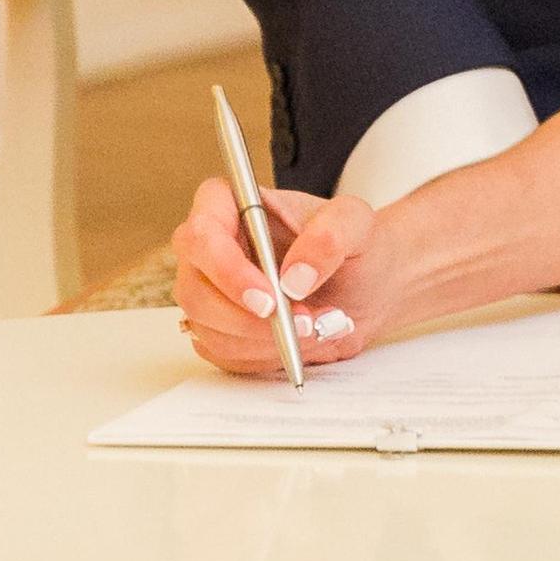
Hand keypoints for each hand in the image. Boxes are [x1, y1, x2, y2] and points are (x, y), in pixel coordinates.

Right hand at [171, 177, 391, 375]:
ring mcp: (210, 290)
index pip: (201, 232)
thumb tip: (293, 277)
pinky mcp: (218, 328)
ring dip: (262, 339)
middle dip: (247, 317)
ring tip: (315, 327)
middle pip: (194, 288)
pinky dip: (263, 354)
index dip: (225, 268)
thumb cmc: (354, 243)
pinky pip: (221, 352)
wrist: (365, 286)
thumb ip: (330, 236)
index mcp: (232, 206)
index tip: (269, 297)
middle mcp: (211, 248)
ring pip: (206, 326)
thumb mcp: (357, 223)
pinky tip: (298, 341)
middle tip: (301, 323)